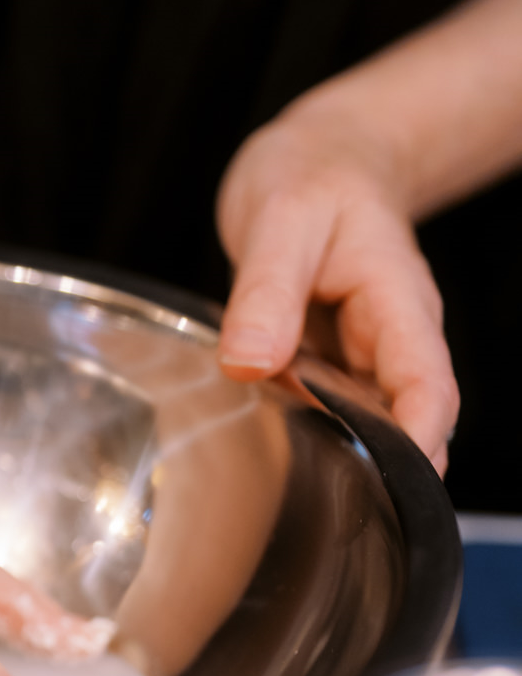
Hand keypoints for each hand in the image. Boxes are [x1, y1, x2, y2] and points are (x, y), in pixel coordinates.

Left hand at [215, 101, 458, 472]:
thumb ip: (266, 291)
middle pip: (400, 420)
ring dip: (335, 456)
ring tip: (292, 497)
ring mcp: (355, 354)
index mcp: (396, 304)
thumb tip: (250, 362)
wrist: (316, 159)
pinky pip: (317, 407)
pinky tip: (265, 453)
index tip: (398, 484)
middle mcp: (385, 338)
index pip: (425, 385)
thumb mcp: (283, 220)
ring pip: (357, 421)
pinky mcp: (321, 361)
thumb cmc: (310, 177)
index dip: (419, 440)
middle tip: (333, 516)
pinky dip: (299, 430)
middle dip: (380, 470)